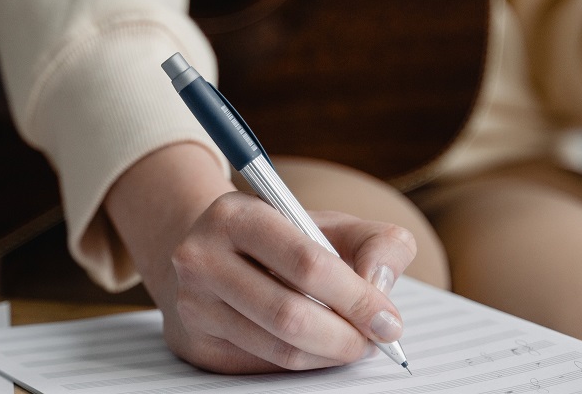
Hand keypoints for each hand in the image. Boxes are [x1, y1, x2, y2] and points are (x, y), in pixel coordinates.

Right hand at [106, 144, 415, 373]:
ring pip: (278, 349)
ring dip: (328, 354)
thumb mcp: (330, 223)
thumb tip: (380, 290)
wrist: (214, 249)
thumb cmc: (283, 237)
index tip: (388, 321)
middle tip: (374, 340)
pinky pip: (263, 366)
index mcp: (237, 216)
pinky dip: (303, 362)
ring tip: (352, 341)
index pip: (306, 263)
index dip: (356, 298)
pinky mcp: (196, 342)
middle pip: (289, 315)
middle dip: (346, 337)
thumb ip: (377, 243)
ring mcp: (193, 304)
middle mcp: (202, 258)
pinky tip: (317, 345)